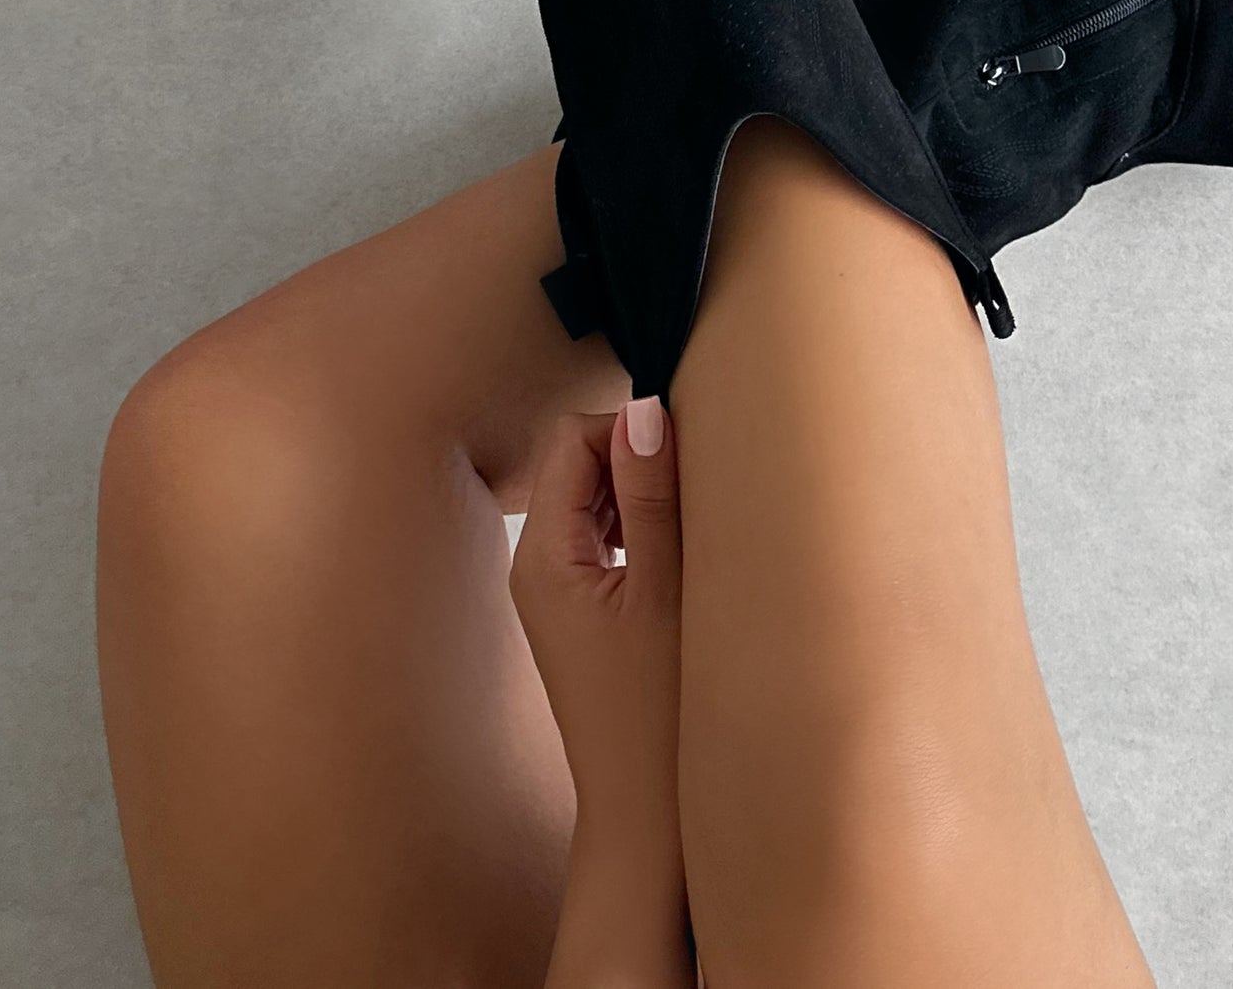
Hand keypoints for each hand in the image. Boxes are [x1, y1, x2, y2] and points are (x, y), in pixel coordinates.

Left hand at [511, 396, 690, 980]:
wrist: (649, 823)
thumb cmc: (662, 715)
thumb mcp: (666, 591)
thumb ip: (651, 495)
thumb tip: (644, 408)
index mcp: (542, 556)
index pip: (574, 437)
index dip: (632, 431)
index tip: (688, 465)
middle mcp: (535, 566)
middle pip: (581, 461)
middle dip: (639, 460)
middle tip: (697, 496)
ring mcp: (556, 591)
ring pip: (597, 497)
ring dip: (645, 495)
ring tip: (694, 531)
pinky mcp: (583, 613)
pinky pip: (606, 537)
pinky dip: (644, 530)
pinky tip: (685, 560)